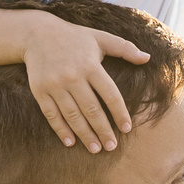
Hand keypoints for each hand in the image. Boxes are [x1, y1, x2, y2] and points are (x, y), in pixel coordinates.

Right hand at [18, 14, 152, 151]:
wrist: (36, 34)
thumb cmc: (74, 37)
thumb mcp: (100, 38)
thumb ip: (125, 48)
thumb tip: (148, 58)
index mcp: (90, 65)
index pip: (110, 94)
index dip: (119, 113)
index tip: (126, 128)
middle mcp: (73, 76)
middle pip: (91, 109)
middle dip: (103, 130)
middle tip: (112, 146)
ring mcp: (55, 85)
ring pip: (73, 115)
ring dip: (85, 134)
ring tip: (96, 149)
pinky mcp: (40, 91)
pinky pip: (52, 115)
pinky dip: (61, 130)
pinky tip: (70, 142)